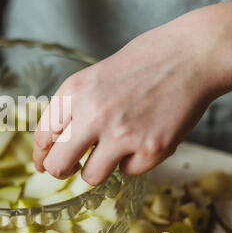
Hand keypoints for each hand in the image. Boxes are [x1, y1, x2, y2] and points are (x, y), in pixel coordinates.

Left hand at [33, 0, 231, 184]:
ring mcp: (122, 134)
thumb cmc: (140, 64)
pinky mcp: (151, 149)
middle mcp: (93, 114)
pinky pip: (127, 171)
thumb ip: (70, 110)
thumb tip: (51, 145)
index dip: (41, 155)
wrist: (189, 55)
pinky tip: (142, 138)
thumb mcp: (91, 78)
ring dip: (99, 167)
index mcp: (74, 93)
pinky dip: (132, 160)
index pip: (42, 137)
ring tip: (114, 147)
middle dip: (61, 170)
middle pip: (57, 166)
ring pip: (91, 177)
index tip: (44, 162)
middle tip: (71, 167)